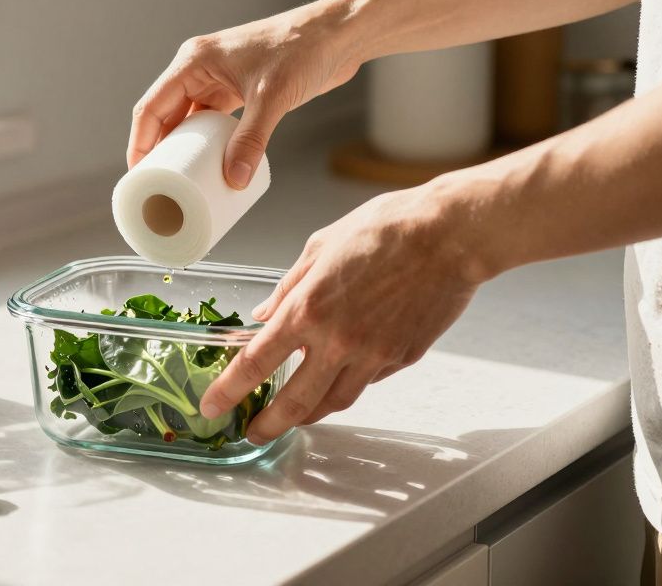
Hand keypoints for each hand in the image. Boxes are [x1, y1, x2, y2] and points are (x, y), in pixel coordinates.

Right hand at [128, 1, 360, 188]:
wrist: (338, 35)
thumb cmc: (303, 49)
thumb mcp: (273, 97)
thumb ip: (252, 139)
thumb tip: (235, 180)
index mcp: (194, 61)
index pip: (151, 107)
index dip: (140, 144)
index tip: (139, 176)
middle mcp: (199, 69)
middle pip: (165, 116)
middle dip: (159, 151)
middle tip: (157, 187)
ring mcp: (218, 80)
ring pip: (188, 121)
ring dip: (184, 149)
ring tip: (181, 183)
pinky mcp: (238, 91)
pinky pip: (212, 123)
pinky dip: (208, 145)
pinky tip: (210, 166)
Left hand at [199, 181, 490, 443]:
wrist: (449, 235)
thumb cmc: (386, 229)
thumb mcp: (320, 246)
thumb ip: (288, 286)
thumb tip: (264, 315)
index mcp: (309, 309)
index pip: (256, 362)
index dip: (229, 390)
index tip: (212, 405)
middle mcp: (338, 340)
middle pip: (294, 402)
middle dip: (267, 424)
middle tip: (252, 432)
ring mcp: (373, 354)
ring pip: (334, 402)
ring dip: (309, 414)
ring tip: (294, 415)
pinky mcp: (402, 358)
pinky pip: (368, 381)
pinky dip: (348, 382)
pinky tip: (341, 373)